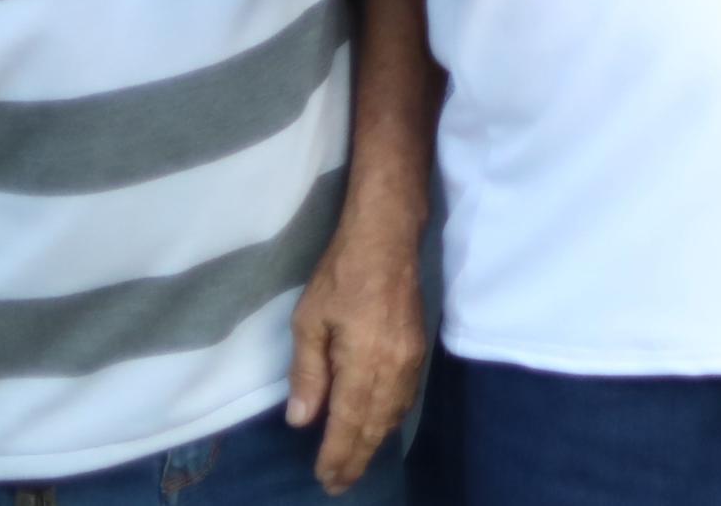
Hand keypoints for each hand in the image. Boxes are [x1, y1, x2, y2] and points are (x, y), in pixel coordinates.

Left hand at [284, 214, 428, 491]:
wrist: (387, 239)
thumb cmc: (341, 276)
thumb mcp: (309, 322)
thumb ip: (308, 373)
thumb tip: (302, 420)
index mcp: (364, 361)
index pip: (349, 422)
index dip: (337, 454)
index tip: (325, 478)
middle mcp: (394, 367)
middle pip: (376, 426)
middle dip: (357, 457)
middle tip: (339, 484)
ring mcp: (411, 359)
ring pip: (394, 414)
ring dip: (375, 442)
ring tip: (355, 463)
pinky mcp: (418, 349)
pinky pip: (406, 397)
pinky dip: (391, 419)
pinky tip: (379, 426)